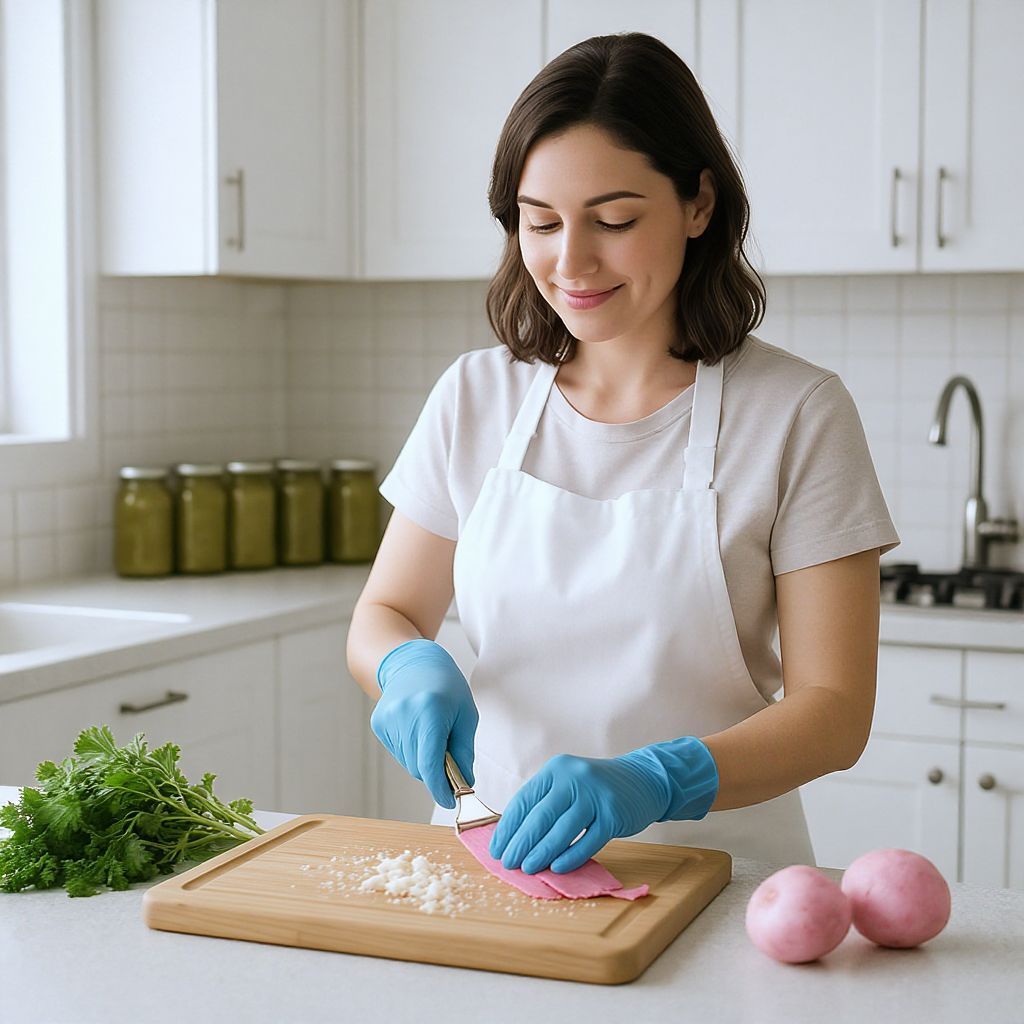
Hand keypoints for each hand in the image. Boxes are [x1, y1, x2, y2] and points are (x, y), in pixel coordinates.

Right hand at [370, 639, 477, 808]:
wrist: (414, 662)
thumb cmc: (447, 686)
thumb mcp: (466, 714)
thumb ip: (464, 751)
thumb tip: (464, 783)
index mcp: (430, 711)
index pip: (431, 764)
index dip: (441, 788)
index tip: (451, 799)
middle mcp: (404, 716)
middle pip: (419, 768)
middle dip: (436, 772)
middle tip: (449, 759)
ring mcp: (388, 720)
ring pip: (408, 763)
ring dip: (423, 760)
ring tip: (432, 734)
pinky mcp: (378, 724)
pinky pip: (398, 752)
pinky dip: (411, 749)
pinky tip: (416, 728)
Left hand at [488, 737, 718, 874]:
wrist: (643, 780)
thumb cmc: (597, 788)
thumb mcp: (568, 784)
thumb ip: (545, 803)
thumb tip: (514, 838)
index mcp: (556, 770)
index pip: (524, 801)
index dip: (508, 827)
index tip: (497, 849)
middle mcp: (573, 778)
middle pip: (540, 816)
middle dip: (521, 843)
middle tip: (508, 863)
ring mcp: (595, 795)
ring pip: (561, 830)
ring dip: (542, 853)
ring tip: (528, 869)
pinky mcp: (613, 814)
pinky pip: (588, 841)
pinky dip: (571, 856)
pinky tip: (558, 868)